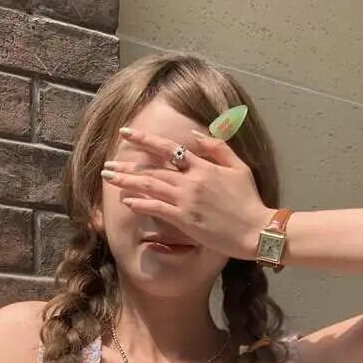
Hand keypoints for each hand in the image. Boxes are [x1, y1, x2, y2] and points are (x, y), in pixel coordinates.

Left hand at [102, 126, 274, 259]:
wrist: (255, 229)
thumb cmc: (250, 200)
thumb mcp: (238, 167)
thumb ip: (217, 148)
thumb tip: (194, 134)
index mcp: (203, 166)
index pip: (168, 149)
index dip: (145, 140)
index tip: (126, 133)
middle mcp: (191, 181)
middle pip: (153, 169)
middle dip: (128, 166)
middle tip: (107, 163)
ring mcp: (187, 200)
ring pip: (151, 187)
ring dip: (127, 183)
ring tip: (109, 178)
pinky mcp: (185, 220)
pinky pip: (157, 209)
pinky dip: (141, 204)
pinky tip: (126, 201)